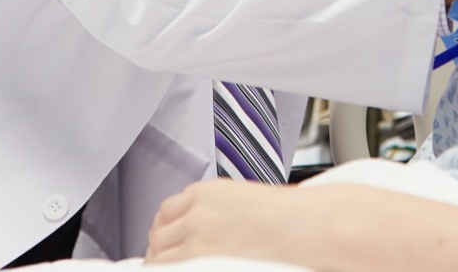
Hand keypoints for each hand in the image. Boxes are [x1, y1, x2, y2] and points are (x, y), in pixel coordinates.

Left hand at [146, 179, 308, 264]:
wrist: (299, 226)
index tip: (168, 237)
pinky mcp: (198, 258)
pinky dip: (166, 269)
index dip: (164, 227)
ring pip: (158, 253)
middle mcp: (196, 211)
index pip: (167, 210)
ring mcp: (195, 235)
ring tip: (171, 268)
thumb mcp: (242, 198)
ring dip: (161, 261)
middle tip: (165, 258)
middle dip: (160, 245)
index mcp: (206, 192)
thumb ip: (215, 208)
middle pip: (158, 232)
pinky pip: (166, 267)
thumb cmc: (284, 216)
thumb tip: (203, 227)